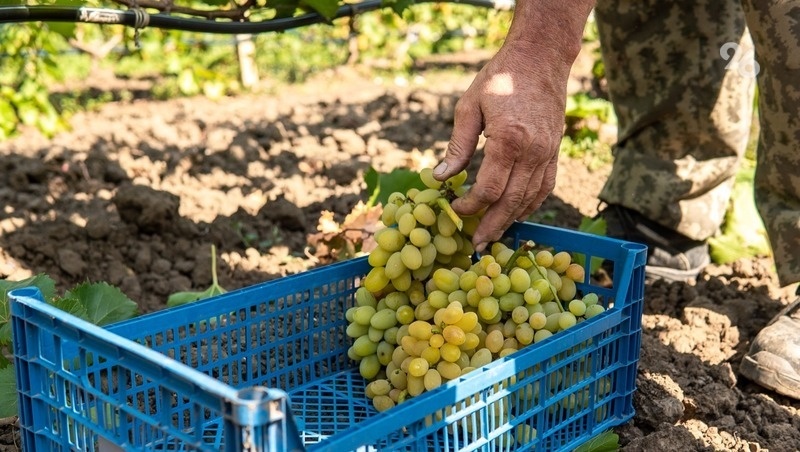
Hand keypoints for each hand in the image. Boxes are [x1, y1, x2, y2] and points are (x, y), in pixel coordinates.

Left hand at [434, 41, 572, 252]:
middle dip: (492, 226)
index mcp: (508, 140)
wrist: (540, 59)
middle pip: (511, 202)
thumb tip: (439, 178)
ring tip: (495, 234)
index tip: (456, 209)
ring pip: (530, 199)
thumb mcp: (469, 108)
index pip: (488, 189)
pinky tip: (517, 214)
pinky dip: (531, 205)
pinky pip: (545, 188)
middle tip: (477, 244)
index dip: (471, 207)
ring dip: (512, 220)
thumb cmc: (499, 79)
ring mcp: (548, 154)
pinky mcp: (556, 152)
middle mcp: (532, 152)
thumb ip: (457, 147)